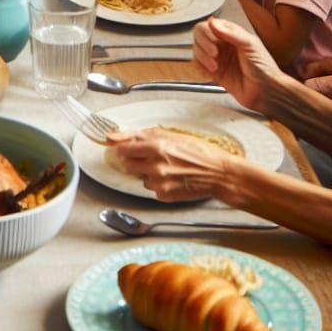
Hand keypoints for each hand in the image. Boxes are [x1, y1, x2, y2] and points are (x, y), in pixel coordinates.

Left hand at [104, 128, 233, 201]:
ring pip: (140, 178)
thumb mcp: (170, 135)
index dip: (123, 148)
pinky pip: (152, 189)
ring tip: (167, 168)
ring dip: (148, 173)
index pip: (123, 149)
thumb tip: (112, 137)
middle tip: (150, 158)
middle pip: (128, 165)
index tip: (125, 148)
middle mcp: (154, 166)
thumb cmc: (199, 152)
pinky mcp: (164, 196)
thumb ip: (138, 135)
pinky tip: (172, 178)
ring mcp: (159, 183)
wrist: (219, 174)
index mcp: (155, 146)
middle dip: (135, 161)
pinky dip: (158, 184)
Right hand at [193, 16, 283, 113]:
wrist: (266, 92)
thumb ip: (231, 33)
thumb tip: (212, 22)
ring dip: (202, 57)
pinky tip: (212, 70)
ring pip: (197, 50)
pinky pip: (197, 65)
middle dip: (204, 44)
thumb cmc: (264, 68)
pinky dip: (200, 67)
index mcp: (231, 34)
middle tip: (214, 53)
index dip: (208, 31)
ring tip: (215, 65)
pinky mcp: (213, 72)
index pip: (210, 25)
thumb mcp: (250, 45)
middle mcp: (222, 44)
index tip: (214, 39)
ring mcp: (217, 58)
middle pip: (199, 35)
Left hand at [302, 52, 331, 104]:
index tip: (308, 79)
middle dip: (314, 93)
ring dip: (324, 101)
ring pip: (327, 108)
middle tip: (318, 86)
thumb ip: (326, 65)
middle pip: (317, 100)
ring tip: (329, 93)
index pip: (311, 88)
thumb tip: (305, 69)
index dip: (306, 82)